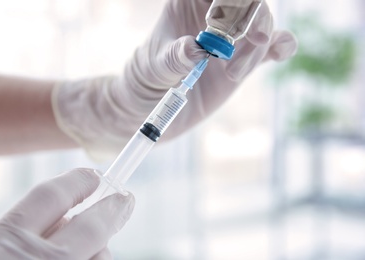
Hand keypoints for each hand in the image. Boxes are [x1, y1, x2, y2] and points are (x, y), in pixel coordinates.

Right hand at [0, 168, 134, 259]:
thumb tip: (73, 214)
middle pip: (90, 227)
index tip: (94, 176)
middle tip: (124, 199)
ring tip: (85, 252)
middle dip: (112, 210)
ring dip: (101, 250)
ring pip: (102, 257)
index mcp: (3, 244)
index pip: (51, 196)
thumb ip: (28, 232)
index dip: (77, 182)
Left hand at [52, 0, 296, 160]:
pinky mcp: (246, 57)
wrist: (155, 103)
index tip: (228, 25)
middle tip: (251, 41)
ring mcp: (233, 36)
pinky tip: (279, 53)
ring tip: (232, 75)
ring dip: (258, 45)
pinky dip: (282, 45)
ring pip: (263, 23)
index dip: (231, 0)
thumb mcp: (155, 67)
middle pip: (248, 1)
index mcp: (189, 1)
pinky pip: (274, 45)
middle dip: (253, 17)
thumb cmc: (149, 77)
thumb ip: (174, 58)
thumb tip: (195, 48)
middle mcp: (215, 14)